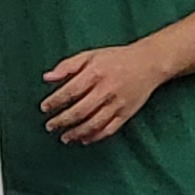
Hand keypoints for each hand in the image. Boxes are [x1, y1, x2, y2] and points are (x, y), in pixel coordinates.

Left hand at [41, 40, 162, 145]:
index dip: (55, 101)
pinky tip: (84, 139)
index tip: (44, 108)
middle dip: (62, 121)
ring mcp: (118, 103)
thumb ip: (67, 66)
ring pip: (94, 123)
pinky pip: (109, 129)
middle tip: (50, 126)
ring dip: (77, 133)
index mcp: (95, 73)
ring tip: (64, 137)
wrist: (149, 63)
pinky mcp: (127, 113)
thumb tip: (46, 77)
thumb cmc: (116, 58)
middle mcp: (106, 90)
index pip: (70, 91)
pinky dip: (95, 136)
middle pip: (80, 110)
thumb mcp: (90, 55)